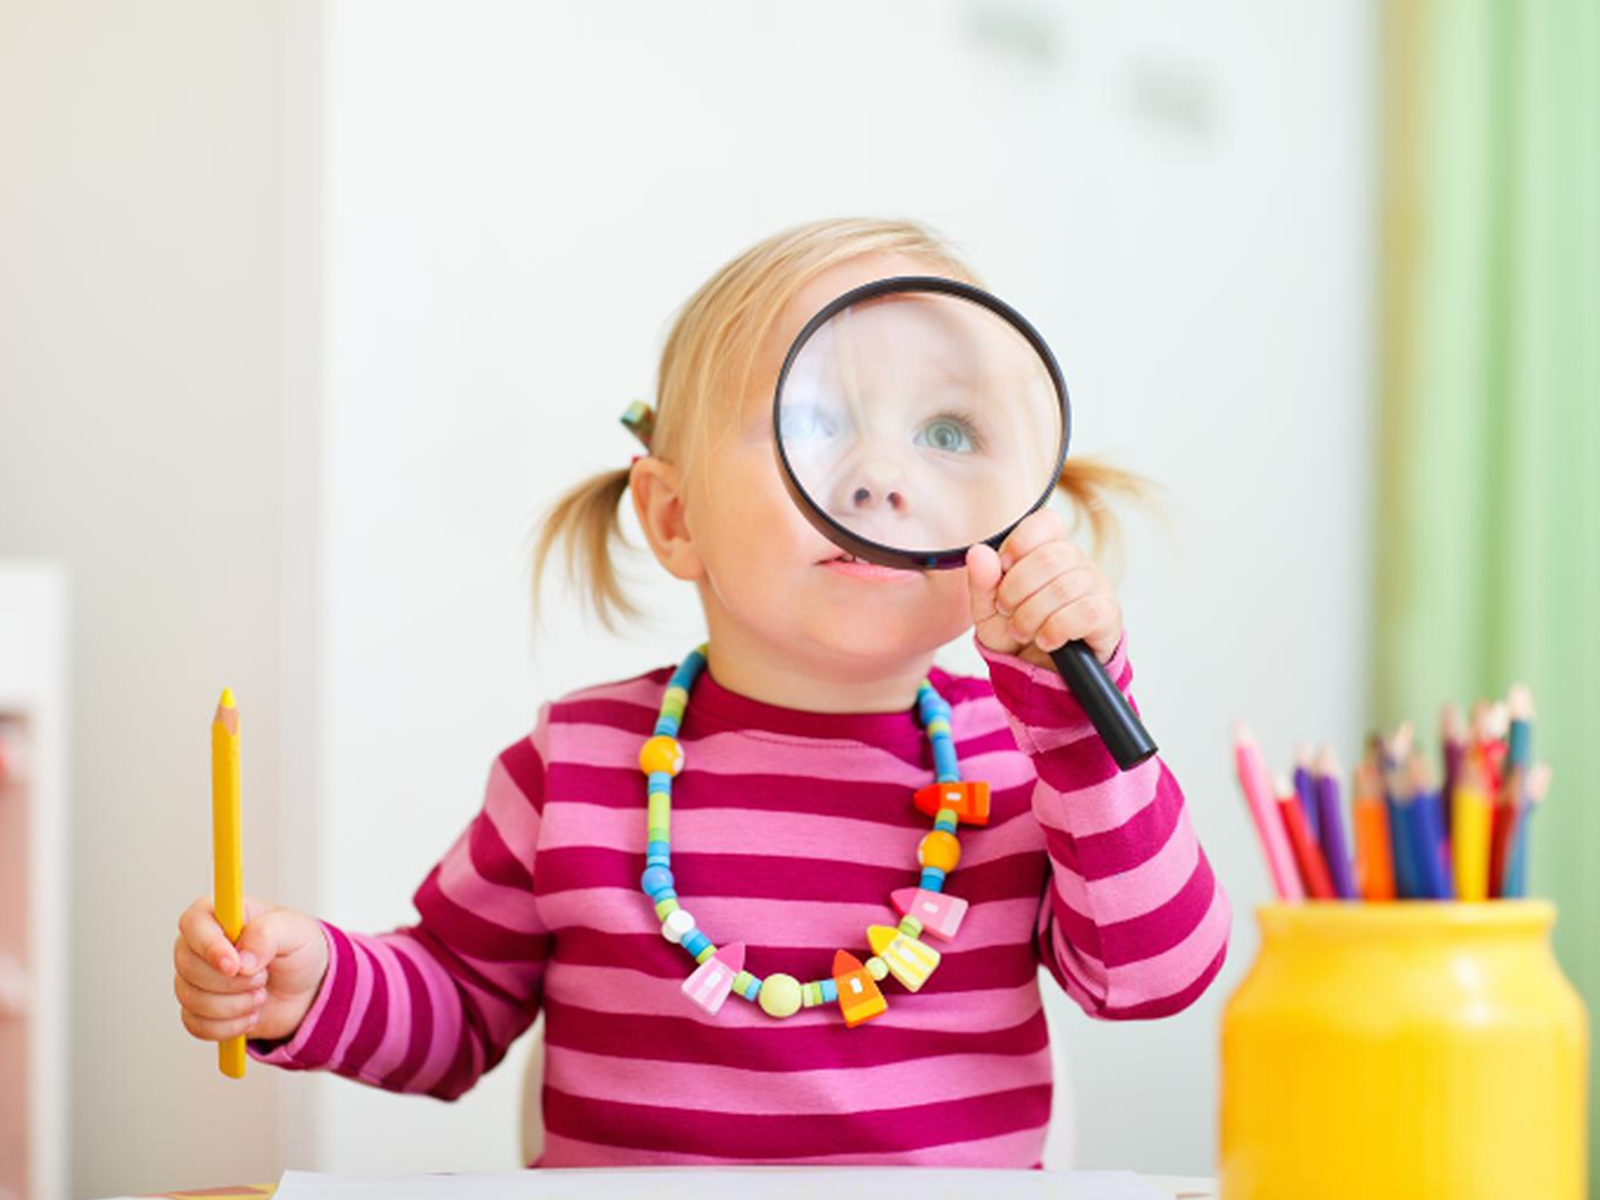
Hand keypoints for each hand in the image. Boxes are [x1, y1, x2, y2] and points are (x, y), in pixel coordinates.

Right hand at [173, 895, 328, 1044]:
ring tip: (261, 994)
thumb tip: (243, 957)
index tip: (235, 966)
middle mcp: (201, 945)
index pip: (193, 923)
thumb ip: (269, 934)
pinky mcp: (198, 1009)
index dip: (209, 947)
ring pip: (191, 999)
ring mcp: (195, 978)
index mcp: (222, 914)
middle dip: (232, 982)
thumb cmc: (298, 951)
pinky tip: (250, 1014)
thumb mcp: (297, 932)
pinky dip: (229, 1026)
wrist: (306, 990)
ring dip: (234, 1005)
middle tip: (263, 978)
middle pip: (188, 967)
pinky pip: (196, 1025)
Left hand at [966, 509, 1122, 669]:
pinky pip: (1084, 612)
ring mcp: (1096, 587)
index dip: (1020, 542)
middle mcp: (1077, 563)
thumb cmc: (1017, 634)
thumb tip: (979, 552)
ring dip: (1032, 616)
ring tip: (1023, 632)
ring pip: (1065, 587)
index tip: (1003, 568)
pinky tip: (1047, 641)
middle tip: (1007, 612)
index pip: (1046, 522)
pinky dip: (1056, 629)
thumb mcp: (989, 611)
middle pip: (1050, 558)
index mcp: (1048, 551)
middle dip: (1017, 590)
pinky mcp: (1107, 615)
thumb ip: (982, 581)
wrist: (1040, 674)